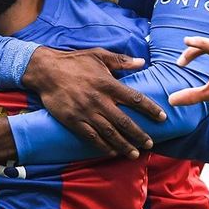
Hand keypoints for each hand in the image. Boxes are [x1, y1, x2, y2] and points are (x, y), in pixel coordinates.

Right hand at [21, 46, 165, 156]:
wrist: (46, 70)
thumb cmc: (74, 61)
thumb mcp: (98, 55)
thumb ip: (121, 60)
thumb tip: (142, 62)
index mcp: (108, 84)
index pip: (135, 99)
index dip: (150, 109)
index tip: (162, 117)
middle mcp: (99, 100)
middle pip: (124, 122)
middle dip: (139, 135)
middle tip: (150, 144)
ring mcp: (86, 112)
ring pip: (110, 133)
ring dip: (124, 145)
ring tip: (135, 153)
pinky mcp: (73, 121)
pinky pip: (91, 137)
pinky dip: (103, 147)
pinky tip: (111, 152)